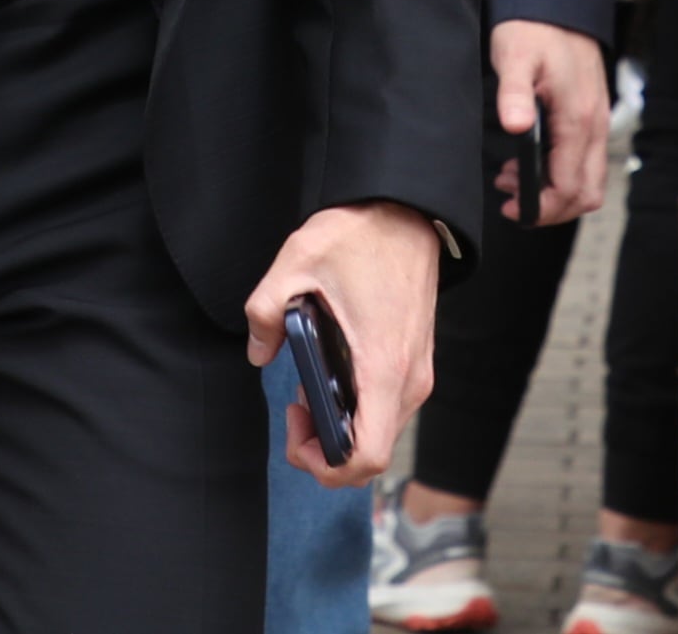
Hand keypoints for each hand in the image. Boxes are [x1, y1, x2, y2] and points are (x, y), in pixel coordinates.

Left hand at [245, 203, 440, 489]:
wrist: (406, 210)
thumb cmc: (360, 235)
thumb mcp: (296, 264)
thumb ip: (265, 313)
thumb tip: (259, 352)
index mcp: (383, 367)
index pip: (366, 457)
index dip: (326, 466)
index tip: (298, 432)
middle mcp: (409, 380)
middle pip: (371, 455)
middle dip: (325, 449)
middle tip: (294, 410)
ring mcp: (418, 371)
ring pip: (380, 434)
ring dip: (341, 429)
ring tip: (308, 390)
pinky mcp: (417, 360)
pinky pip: (388, 409)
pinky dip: (357, 409)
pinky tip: (331, 375)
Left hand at [491, 17, 610, 224]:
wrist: (555, 5)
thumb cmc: (533, 29)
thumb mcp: (516, 57)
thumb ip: (513, 93)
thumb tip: (515, 125)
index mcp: (577, 118)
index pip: (568, 187)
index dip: (541, 208)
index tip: (511, 209)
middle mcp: (594, 125)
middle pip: (586, 194)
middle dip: (550, 209)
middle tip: (511, 200)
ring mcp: (596, 122)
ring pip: (588, 182)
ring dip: (555, 193)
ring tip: (512, 181)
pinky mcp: (590, 118)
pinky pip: (584, 162)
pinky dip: (560, 175)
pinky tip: (527, 163)